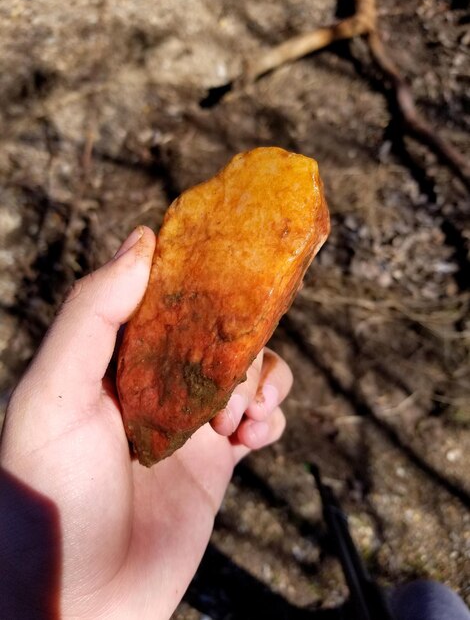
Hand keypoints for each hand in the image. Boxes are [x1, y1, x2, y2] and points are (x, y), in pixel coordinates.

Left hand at [0, 226, 292, 618]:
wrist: (82, 603)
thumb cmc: (51, 497)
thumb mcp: (54, 396)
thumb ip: (92, 315)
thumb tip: (142, 242)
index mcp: (110, 359)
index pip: (160, 297)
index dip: (195, 280)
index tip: (227, 268)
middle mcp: (151, 384)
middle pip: (212, 332)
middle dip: (235, 341)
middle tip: (231, 373)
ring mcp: (186, 422)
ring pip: (244, 371)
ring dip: (259, 380)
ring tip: (241, 414)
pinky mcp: (215, 461)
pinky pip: (260, 419)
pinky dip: (270, 417)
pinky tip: (255, 435)